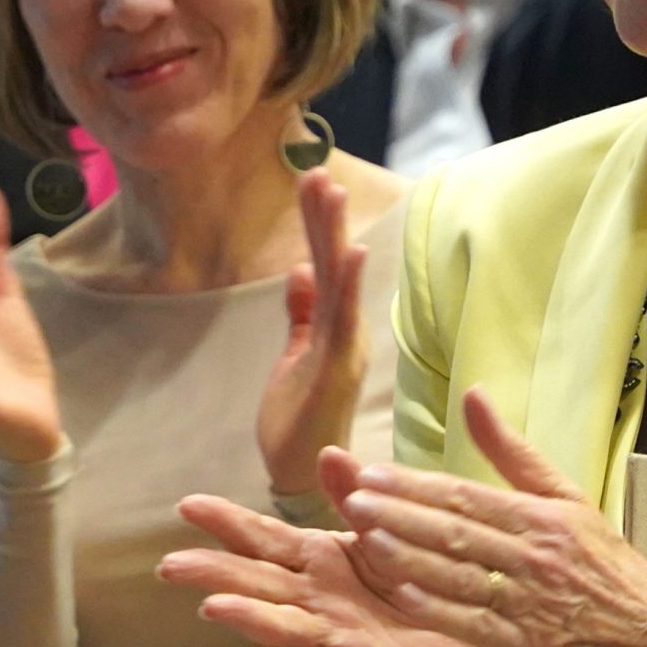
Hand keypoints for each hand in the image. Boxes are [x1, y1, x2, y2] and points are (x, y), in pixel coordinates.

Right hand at [164, 445, 493, 646]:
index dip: (227, 523)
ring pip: (281, 627)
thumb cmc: (413, 586)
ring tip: (213, 607)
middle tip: (169, 565)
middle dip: (214, 573)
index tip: (187, 506)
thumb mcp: (385, 534)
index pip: (263, 538)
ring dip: (247, 618)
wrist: (464, 643)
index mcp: (316, 561)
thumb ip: (355, 499)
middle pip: (257, 583)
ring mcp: (332, 638)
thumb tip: (327, 451)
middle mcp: (313, 600)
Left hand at [256, 171, 367, 498]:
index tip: (312, 180)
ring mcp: (344, 350)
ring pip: (340, 283)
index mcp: (334, 330)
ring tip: (330, 191)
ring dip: (334, 236)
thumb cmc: (299, 422)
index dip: (318, 225)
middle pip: (334, 265)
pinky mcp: (336, 370)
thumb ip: (301, 316)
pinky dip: (347, 285)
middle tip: (318, 169)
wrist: (302, 477)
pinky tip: (351, 252)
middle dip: (325, 218)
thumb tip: (301, 271)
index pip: (324, 267)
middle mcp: (346, 334)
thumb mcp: (295, 358)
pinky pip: (342, 321)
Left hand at [338, 388, 646, 646]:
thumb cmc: (606, 568)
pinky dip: (439, 609)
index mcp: (540, 517)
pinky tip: (403, 595)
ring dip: (407, 555)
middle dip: (399, 513)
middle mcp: (532, 554)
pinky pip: (475, 623)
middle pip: (455, 529)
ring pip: (458, 573)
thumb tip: (473, 394)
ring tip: (364, 536)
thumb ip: (513, 453)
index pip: (466, 496)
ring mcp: (528, 601)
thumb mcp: (568, 500)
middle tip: (351, 497)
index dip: (414, 485)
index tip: (370, 473)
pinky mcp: (526, 646)